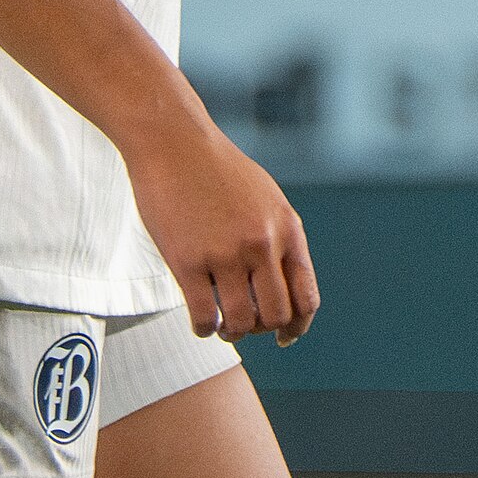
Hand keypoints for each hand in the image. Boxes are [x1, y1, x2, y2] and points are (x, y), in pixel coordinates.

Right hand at [125, 100, 318, 345]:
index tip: (285, 337)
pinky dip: (205, 329)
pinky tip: (200, 322)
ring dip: (232, 333)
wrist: (172, 140)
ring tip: (222, 326)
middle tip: (245, 325)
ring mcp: (225, 254)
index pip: (306, 298)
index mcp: (286, 229)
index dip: (298, 326)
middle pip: (276, 316)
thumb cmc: (214, 169)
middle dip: (263, 330)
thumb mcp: (263, 197)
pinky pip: (205, 317)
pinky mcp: (187, 260)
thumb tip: (286, 282)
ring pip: (241, 323)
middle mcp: (261, 244)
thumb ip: (278, 236)